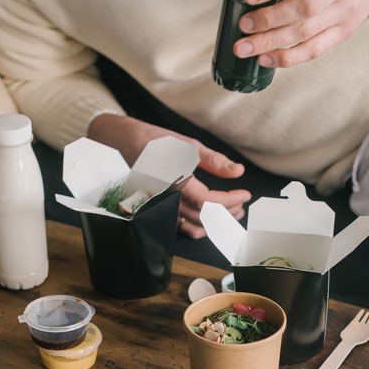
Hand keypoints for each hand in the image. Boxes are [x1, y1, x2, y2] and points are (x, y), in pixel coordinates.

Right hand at [87, 114, 250, 238]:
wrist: (123, 143)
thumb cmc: (154, 141)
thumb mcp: (187, 144)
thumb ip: (214, 160)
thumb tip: (237, 171)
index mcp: (175, 181)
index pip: (209, 201)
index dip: (231, 201)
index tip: (245, 194)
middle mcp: (167, 198)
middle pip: (204, 217)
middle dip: (228, 212)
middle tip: (241, 203)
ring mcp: (161, 206)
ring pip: (193, 225)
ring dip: (215, 222)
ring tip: (231, 211)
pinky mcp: (158, 208)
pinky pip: (180, 227)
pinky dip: (198, 228)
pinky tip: (209, 220)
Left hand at [222, 0, 368, 66]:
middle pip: (304, 7)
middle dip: (269, 20)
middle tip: (243, 26)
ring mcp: (345, 11)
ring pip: (307, 32)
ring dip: (272, 43)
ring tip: (245, 48)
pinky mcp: (344, 32)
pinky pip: (315, 50)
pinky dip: (288, 57)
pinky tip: (266, 58)